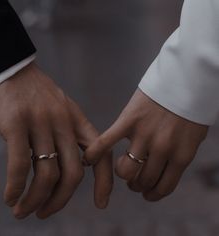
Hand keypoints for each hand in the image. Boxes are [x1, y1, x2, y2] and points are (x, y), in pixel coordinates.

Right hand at [0, 63, 112, 218]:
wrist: (12, 69)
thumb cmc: (37, 94)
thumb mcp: (62, 111)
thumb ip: (69, 136)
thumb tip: (73, 167)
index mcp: (77, 120)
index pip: (101, 155)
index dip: (105, 182)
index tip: (101, 204)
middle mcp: (63, 123)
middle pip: (73, 173)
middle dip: (61, 200)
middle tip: (45, 213)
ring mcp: (40, 122)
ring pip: (47, 174)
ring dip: (35, 200)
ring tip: (23, 211)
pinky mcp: (16, 122)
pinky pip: (20, 165)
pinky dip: (16, 187)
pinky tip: (11, 197)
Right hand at [84, 89, 207, 200]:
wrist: (185, 78)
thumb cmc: (190, 108)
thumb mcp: (193, 137)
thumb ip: (179, 155)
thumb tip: (163, 171)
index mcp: (181, 155)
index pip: (164, 187)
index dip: (153, 194)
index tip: (147, 194)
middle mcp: (162, 149)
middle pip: (143, 180)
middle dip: (137, 185)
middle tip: (134, 180)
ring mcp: (144, 135)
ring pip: (126, 171)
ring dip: (123, 174)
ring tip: (122, 169)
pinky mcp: (128, 120)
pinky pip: (107, 141)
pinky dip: (95, 153)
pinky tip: (88, 159)